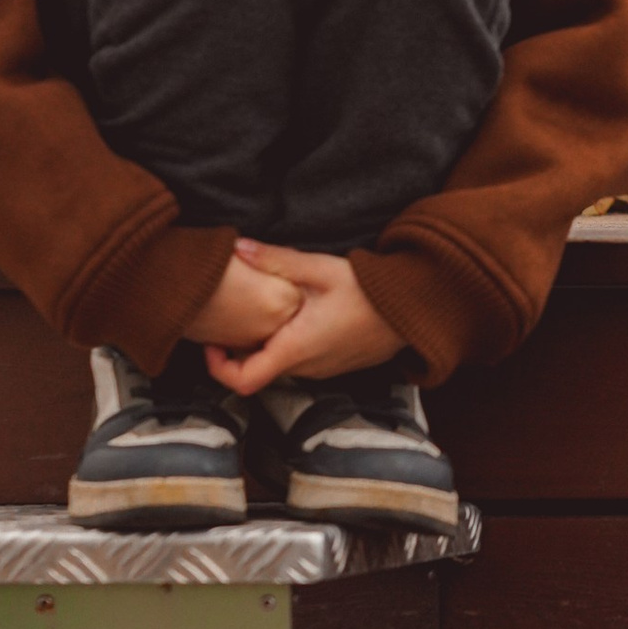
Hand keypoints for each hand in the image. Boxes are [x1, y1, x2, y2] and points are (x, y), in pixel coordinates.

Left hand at [203, 244, 407, 394]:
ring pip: (280, 366)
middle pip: (258, 371)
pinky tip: (295, 315)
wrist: (414, 308)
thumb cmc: (370, 291)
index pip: (243, 380)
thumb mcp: (320, 269)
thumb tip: (238, 247)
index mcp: (296, 349)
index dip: (218, 367)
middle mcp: (306, 368)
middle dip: (239, 349)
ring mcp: (323, 370)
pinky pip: (301, 362)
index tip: (212, 343)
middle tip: (234, 318)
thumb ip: (276, 259)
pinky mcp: (336, 364)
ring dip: (266, 345)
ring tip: (263, 312)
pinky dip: (288, 344)